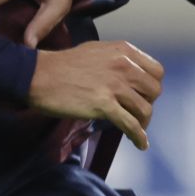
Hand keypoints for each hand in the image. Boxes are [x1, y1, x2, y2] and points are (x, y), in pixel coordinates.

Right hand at [27, 40, 164, 149]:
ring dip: (143, 123)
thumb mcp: (96, 51)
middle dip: (148, 104)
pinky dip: (139, 137)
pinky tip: (140, 144)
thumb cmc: (62, 65)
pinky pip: (130, 125)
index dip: (152, 86)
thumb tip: (131, 74)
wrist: (38, 75)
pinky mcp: (104, 105)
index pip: (156, 71)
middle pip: (154, 91)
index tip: (144, 96)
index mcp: (124, 51)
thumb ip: (117, 60)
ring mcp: (115, 85)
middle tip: (137, 113)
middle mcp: (124, 66)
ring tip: (136, 130)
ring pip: (145, 109)